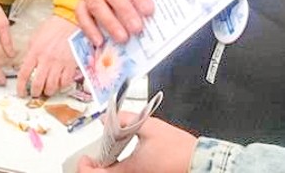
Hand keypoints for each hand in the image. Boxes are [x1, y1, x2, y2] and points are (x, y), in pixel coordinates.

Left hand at [16, 15, 77, 97]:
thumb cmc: (52, 27)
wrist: (68, 21)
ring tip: (46, 91)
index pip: (24, 74)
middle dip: (35, 92)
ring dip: (48, 91)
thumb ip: (30, 53)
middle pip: (38, 83)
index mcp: (35, 52)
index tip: (21, 92)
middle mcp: (46, 59)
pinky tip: (59, 84)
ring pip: (52, 86)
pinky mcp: (71, 64)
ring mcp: (59, 62)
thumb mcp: (35, 38)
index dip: (21, 86)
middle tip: (35, 93)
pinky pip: (65, 82)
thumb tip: (26, 65)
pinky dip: (61, 86)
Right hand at [75, 0, 153, 45]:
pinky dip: (89, 29)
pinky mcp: (80, 1)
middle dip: (125, 11)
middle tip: (137, 28)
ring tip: (122, 38)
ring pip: (96, 4)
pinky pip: (81, 15)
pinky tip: (100, 41)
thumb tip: (153, 15)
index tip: (148, 11)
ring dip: (110, 23)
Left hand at [76, 115, 197, 172]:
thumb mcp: (149, 126)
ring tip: (104, 156)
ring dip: (105, 169)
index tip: (85, 158)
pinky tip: (119, 158)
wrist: (200, 161)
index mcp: (130, 169)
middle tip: (91, 158)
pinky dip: (117, 169)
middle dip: (93, 169)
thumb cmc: (178, 148)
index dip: (85, 168)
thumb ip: (126, 120)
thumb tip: (108, 118)